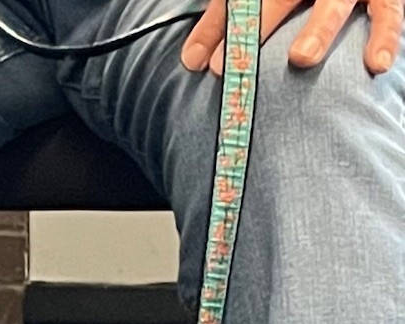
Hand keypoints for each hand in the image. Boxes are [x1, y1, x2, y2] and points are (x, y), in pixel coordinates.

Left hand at [183, 0, 400, 75]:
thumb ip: (220, 22)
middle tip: (237, 64)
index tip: (207, 65)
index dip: (221, 28)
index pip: (242, 0)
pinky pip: (389, 15)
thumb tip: (191, 61)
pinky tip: (376, 65)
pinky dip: (385, 38)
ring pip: (334, 4)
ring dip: (318, 29)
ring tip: (300, 57)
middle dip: (259, 28)